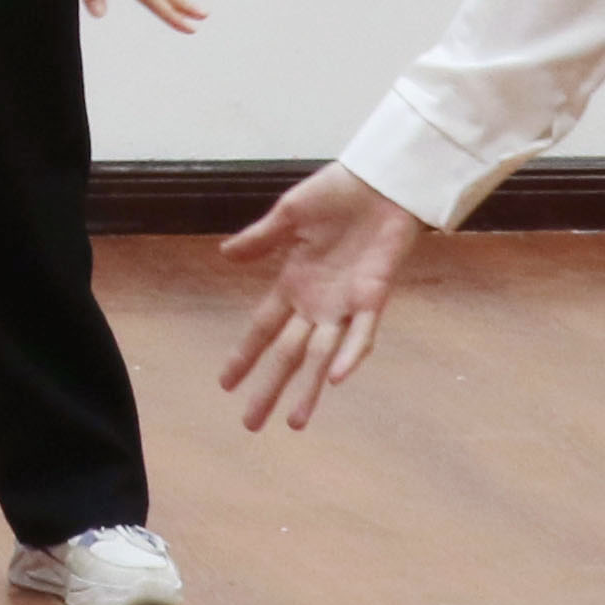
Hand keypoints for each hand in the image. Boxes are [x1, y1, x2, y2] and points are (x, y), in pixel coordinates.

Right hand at [216, 161, 426, 430]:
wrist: (380, 179)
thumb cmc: (337, 193)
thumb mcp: (290, 214)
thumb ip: (260, 238)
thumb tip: (224, 256)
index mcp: (293, 283)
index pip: (262, 328)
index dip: (244, 356)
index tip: (224, 385)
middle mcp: (317, 302)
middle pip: (288, 353)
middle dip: (269, 389)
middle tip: (251, 425)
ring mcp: (345, 304)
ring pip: (323, 356)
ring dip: (309, 389)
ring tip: (294, 422)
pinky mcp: (373, 296)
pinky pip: (362, 333)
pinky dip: (350, 355)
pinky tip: (337, 378)